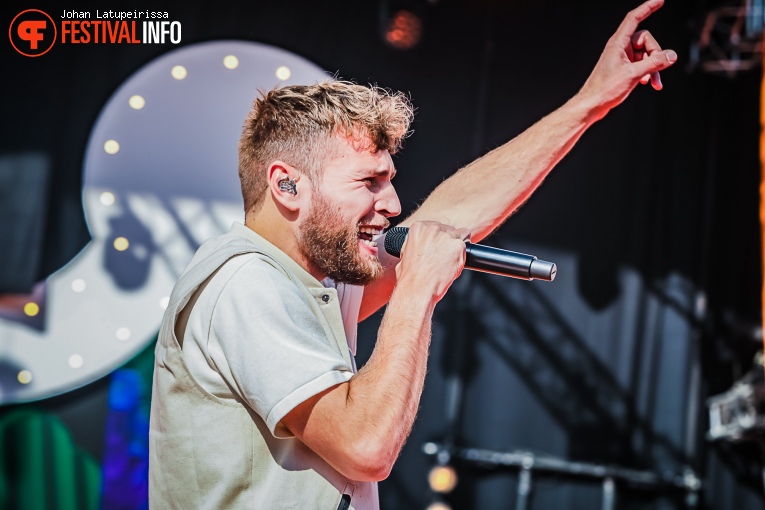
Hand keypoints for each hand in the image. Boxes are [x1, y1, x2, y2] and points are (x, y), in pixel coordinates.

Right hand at [395, 221, 469, 301]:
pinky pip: (467, 246)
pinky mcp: (458, 246)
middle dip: (449, 241)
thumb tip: (421, 246)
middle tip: (444, 257)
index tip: (438, 247)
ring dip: (458, 246)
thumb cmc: (410, 277)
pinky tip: (454, 265)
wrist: (417, 288)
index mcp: (418, 228)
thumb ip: (416, 244)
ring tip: (451, 260)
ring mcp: (446, 236)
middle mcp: (433, 229)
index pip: (436, 226)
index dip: (439, 238)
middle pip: (449, 229)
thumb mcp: (406, 254)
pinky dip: (463, 256)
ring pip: (462, 234)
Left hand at [579, 0, 677, 117]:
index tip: (660, 0)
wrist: (592, 105)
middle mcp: (620, 48)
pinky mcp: (624, 68)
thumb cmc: (606, 89)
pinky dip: (648, 72)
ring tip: (653, 82)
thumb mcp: (633, 74)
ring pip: (646, 54)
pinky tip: (650, 84)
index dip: (647, 8)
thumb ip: (654, 63)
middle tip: (655, 71)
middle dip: (655, 55)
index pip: (634, 18)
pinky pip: (642, 64)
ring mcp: (622, 58)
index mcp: (618, 43)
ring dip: (653, 67)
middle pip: (646, 41)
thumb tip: (672, 55)